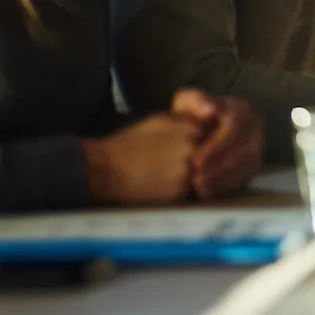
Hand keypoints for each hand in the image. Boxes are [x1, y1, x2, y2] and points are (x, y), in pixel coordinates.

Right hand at [83, 114, 202, 204]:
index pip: (208, 135)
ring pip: (196, 174)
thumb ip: (186, 121)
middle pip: (205, 156)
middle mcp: (192, 151)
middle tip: (167, 160)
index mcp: (189, 130)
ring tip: (161, 172)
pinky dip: (176, 188)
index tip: (180, 144)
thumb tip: (206, 125)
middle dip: (191, 158)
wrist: (106, 169)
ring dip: (185, 174)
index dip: (195, 141)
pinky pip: (185, 190)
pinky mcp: (178, 194)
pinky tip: (159, 183)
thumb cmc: (131, 142)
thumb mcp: (160, 120)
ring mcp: (187, 174)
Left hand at [172, 89, 264, 199]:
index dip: (215, 145)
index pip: (235, 126)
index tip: (194, 160)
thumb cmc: (190, 117)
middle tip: (196, 176)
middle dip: (219, 164)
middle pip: (244, 147)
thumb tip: (211, 109)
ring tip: (198, 186)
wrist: (194, 134)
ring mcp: (258, 145)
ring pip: (247, 163)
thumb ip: (195, 101)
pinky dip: (226, 185)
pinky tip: (207, 191)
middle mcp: (254, 125)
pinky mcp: (254, 163)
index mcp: (240, 107)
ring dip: (223, 177)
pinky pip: (246, 176)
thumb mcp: (186, 103)